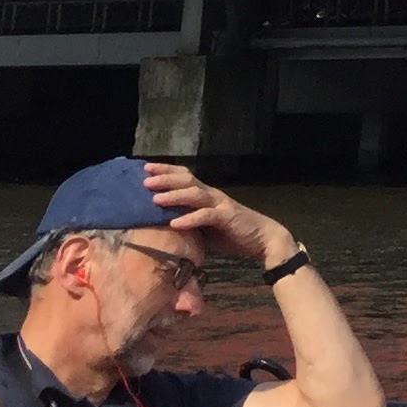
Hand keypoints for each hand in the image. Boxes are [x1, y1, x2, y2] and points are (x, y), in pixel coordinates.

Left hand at [145, 162, 292, 268]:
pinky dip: (189, 219)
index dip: (166, 171)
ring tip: (155, 199)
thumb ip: (189, 221)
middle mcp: (212, 194)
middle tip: (145, 179)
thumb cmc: (232, 233)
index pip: (185, 176)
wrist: (261, 238)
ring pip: (195, 194)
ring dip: (174, 196)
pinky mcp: (227, 217)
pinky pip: (206, 216)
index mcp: (207, 194)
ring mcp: (220, 204)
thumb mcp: (205, 226)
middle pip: (187, 180)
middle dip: (165, 178)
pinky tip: (174, 223)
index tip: (146, 169)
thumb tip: (163, 224)